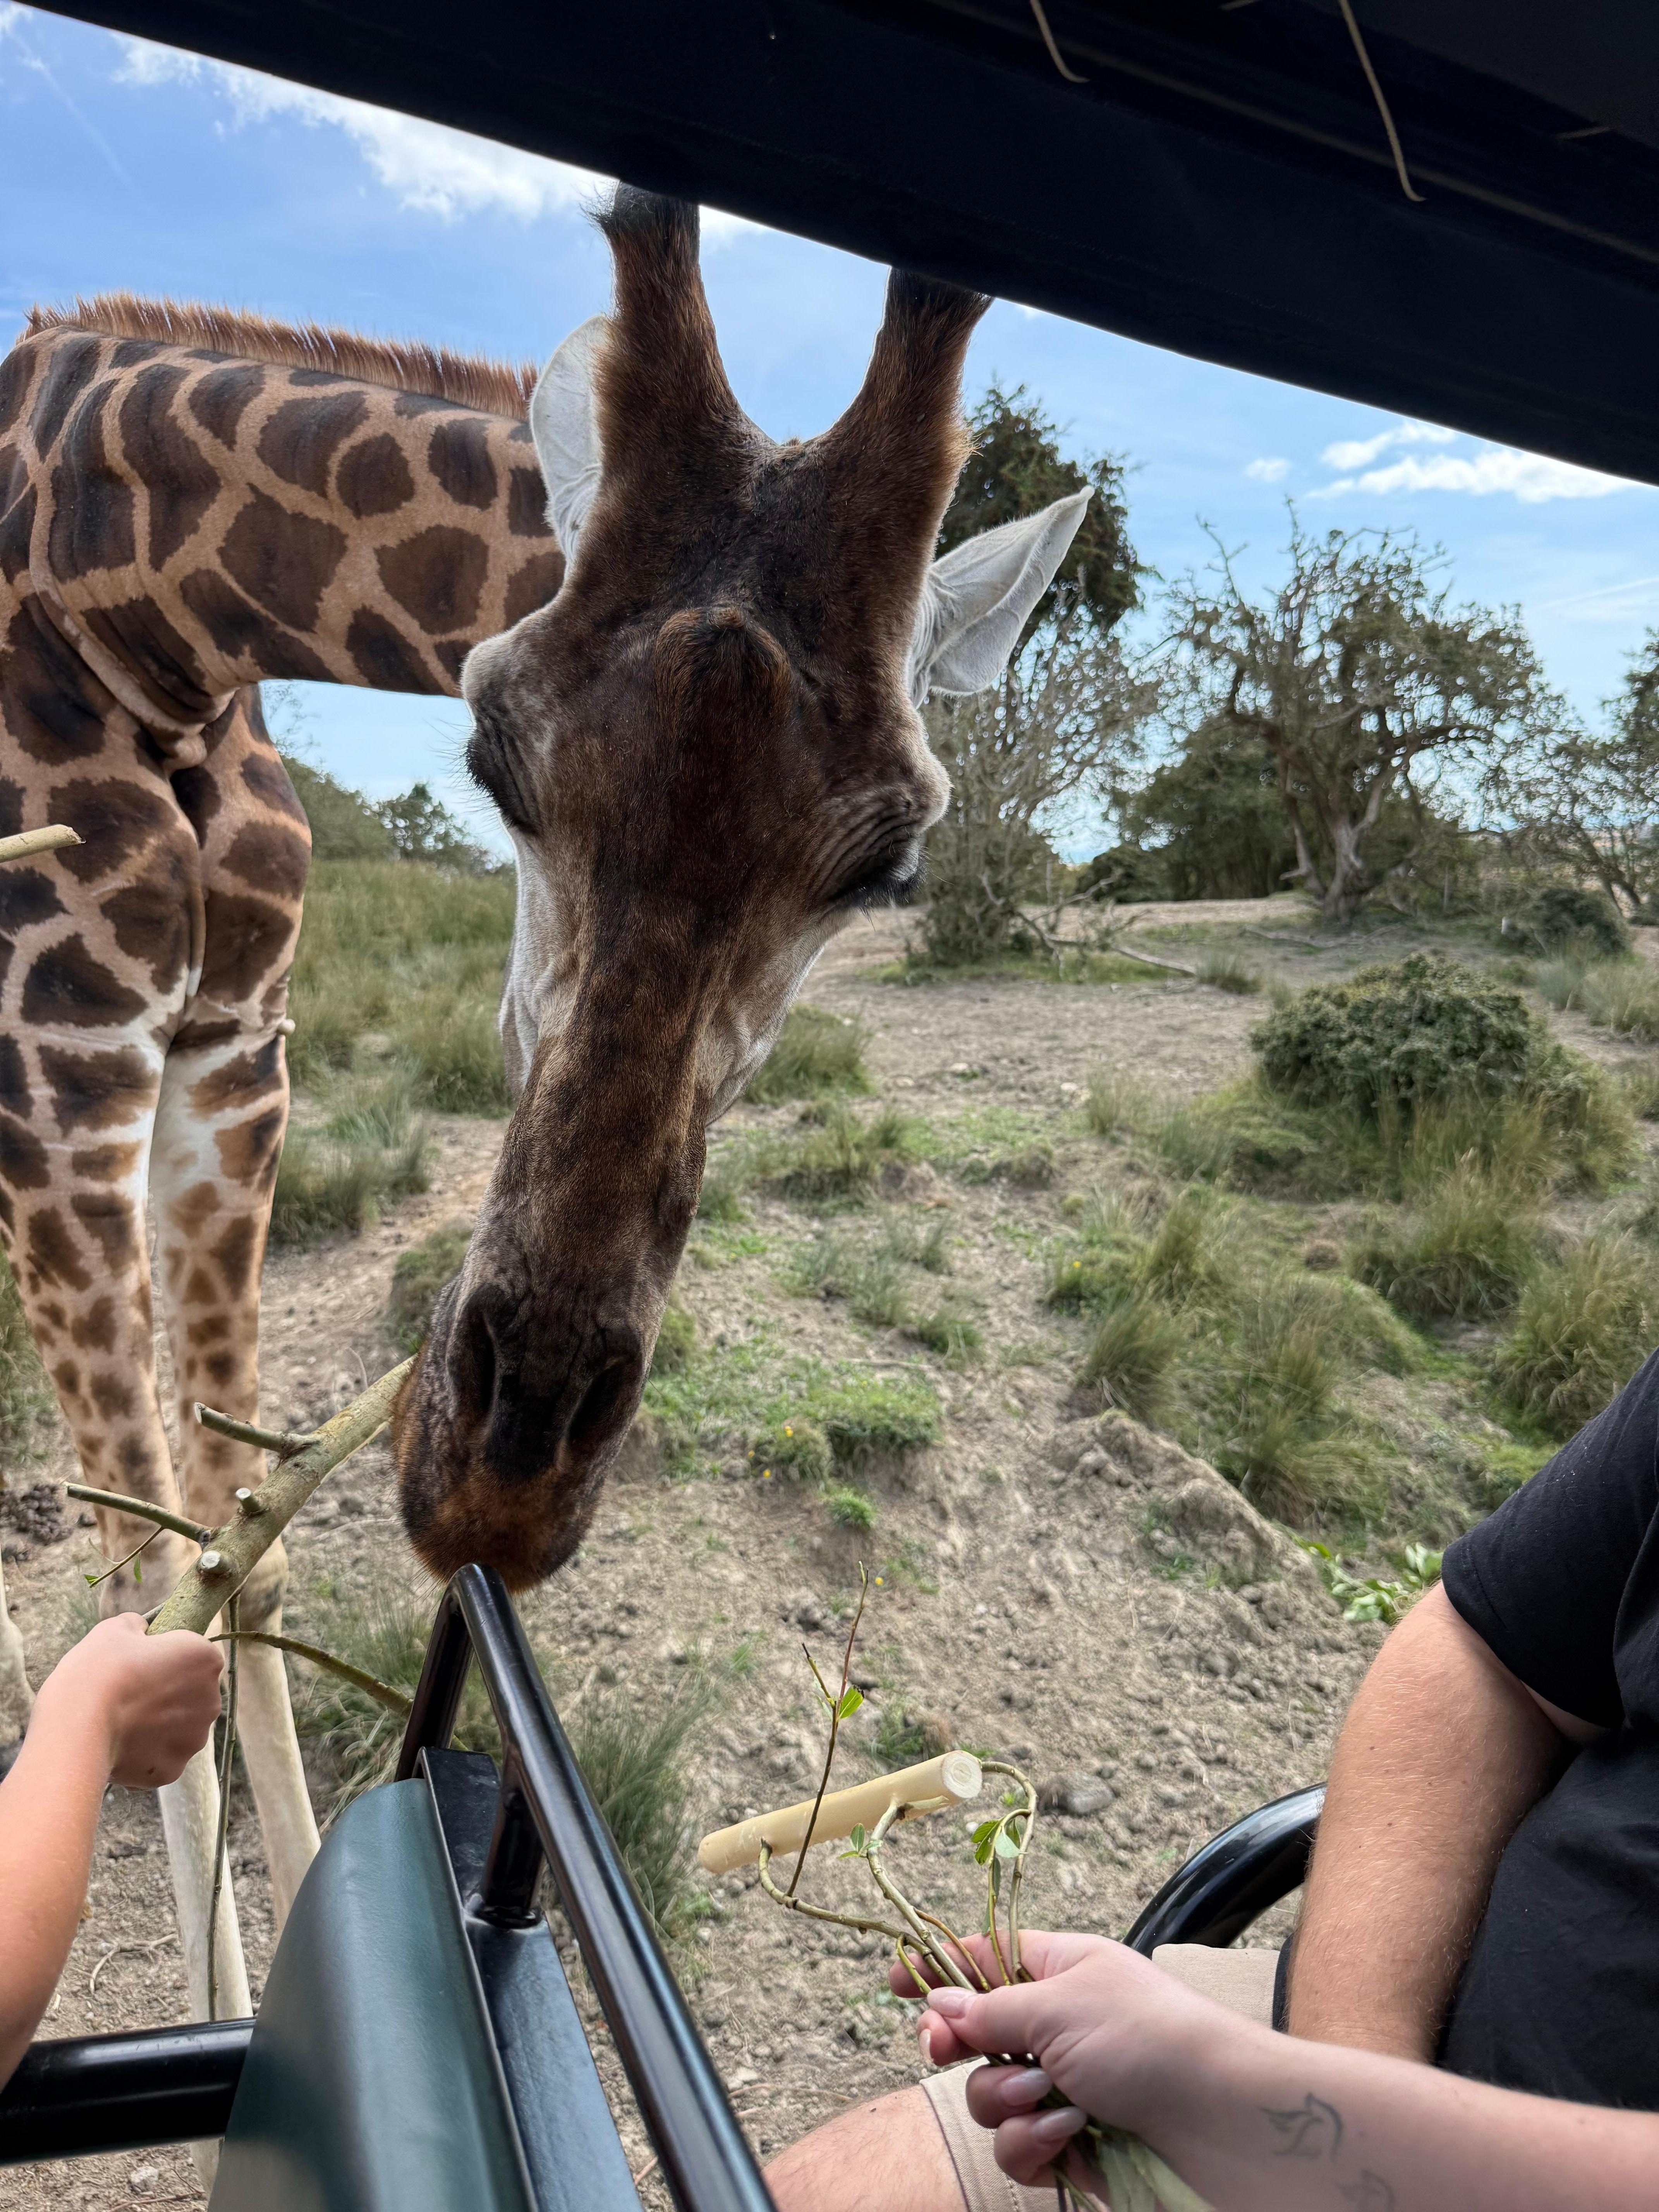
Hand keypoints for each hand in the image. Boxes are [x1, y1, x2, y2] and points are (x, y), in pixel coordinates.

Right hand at [34, 1616, 224, 1787]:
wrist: (78, 1726)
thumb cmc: (100, 1671)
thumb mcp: (115, 1630)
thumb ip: (137, 1626)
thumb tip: (140, 1630)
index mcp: (205, 1659)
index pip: (192, 1656)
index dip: (164, 1658)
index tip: (138, 1665)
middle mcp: (211, 1701)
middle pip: (188, 1696)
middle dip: (165, 1696)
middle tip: (127, 1696)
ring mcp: (193, 1740)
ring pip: (176, 1730)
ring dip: (155, 1728)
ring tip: (119, 1723)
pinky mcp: (172, 1770)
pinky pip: (159, 1759)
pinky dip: (142, 1755)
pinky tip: (118, 1746)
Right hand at [891, 1930, 1227, 2188]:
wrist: (1218, 2123)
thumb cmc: (1151, 2040)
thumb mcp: (1061, 2003)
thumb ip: (991, 2008)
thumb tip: (940, 2003)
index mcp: (1061, 1972)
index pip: (986, 1960)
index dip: (941, 1969)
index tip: (897, 1982)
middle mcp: (1058, 2028)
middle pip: (974, 2036)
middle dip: (960, 2046)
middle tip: (946, 2049)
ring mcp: (1064, 2090)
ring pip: (989, 2099)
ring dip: (1009, 2101)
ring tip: (1053, 2101)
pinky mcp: (1072, 2147)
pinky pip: (1017, 2148)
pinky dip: (1034, 2145)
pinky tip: (1070, 2139)